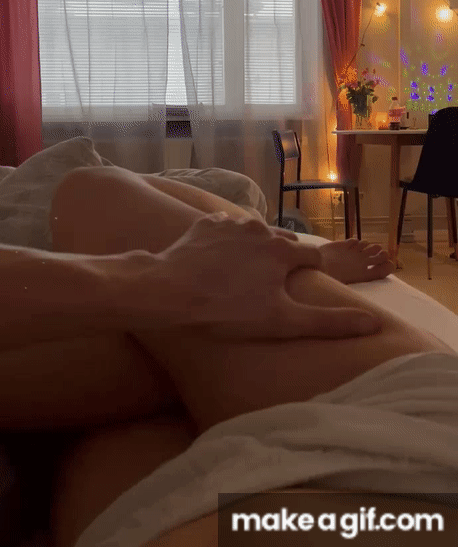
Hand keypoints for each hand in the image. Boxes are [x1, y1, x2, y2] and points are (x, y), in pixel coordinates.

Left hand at [153, 213, 381, 339]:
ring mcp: (231, 224)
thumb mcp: (283, 322)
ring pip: (254, 233)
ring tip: (244, 273)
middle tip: (272, 284)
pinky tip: (218, 262)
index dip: (310, 274)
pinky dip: (227, 242)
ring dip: (256, 248)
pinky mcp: (205, 224)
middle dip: (284, 259)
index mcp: (283, 250)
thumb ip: (330, 322)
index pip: (312, 258)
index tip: (301, 289)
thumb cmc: (229, 310)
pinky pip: (225, 230)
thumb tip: (375, 323)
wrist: (171, 290)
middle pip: (283, 243)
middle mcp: (261, 229)